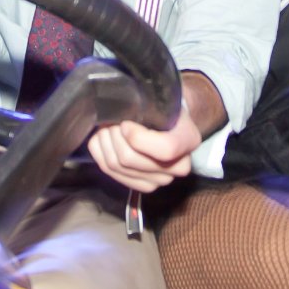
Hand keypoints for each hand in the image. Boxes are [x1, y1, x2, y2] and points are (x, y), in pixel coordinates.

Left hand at [86, 109, 203, 192]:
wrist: (168, 124)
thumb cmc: (164, 109)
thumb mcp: (164, 101)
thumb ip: (149, 105)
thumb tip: (121, 109)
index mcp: (188, 140)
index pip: (165, 149)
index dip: (137, 137)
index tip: (125, 123)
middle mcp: (178, 166)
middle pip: (130, 159)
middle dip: (113, 136)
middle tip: (109, 120)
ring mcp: (160, 180)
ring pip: (116, 166)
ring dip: (104, 143)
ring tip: (105, 127)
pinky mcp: (142, 187)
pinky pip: (109, 172)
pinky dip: (99, 153)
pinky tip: (102, 140)